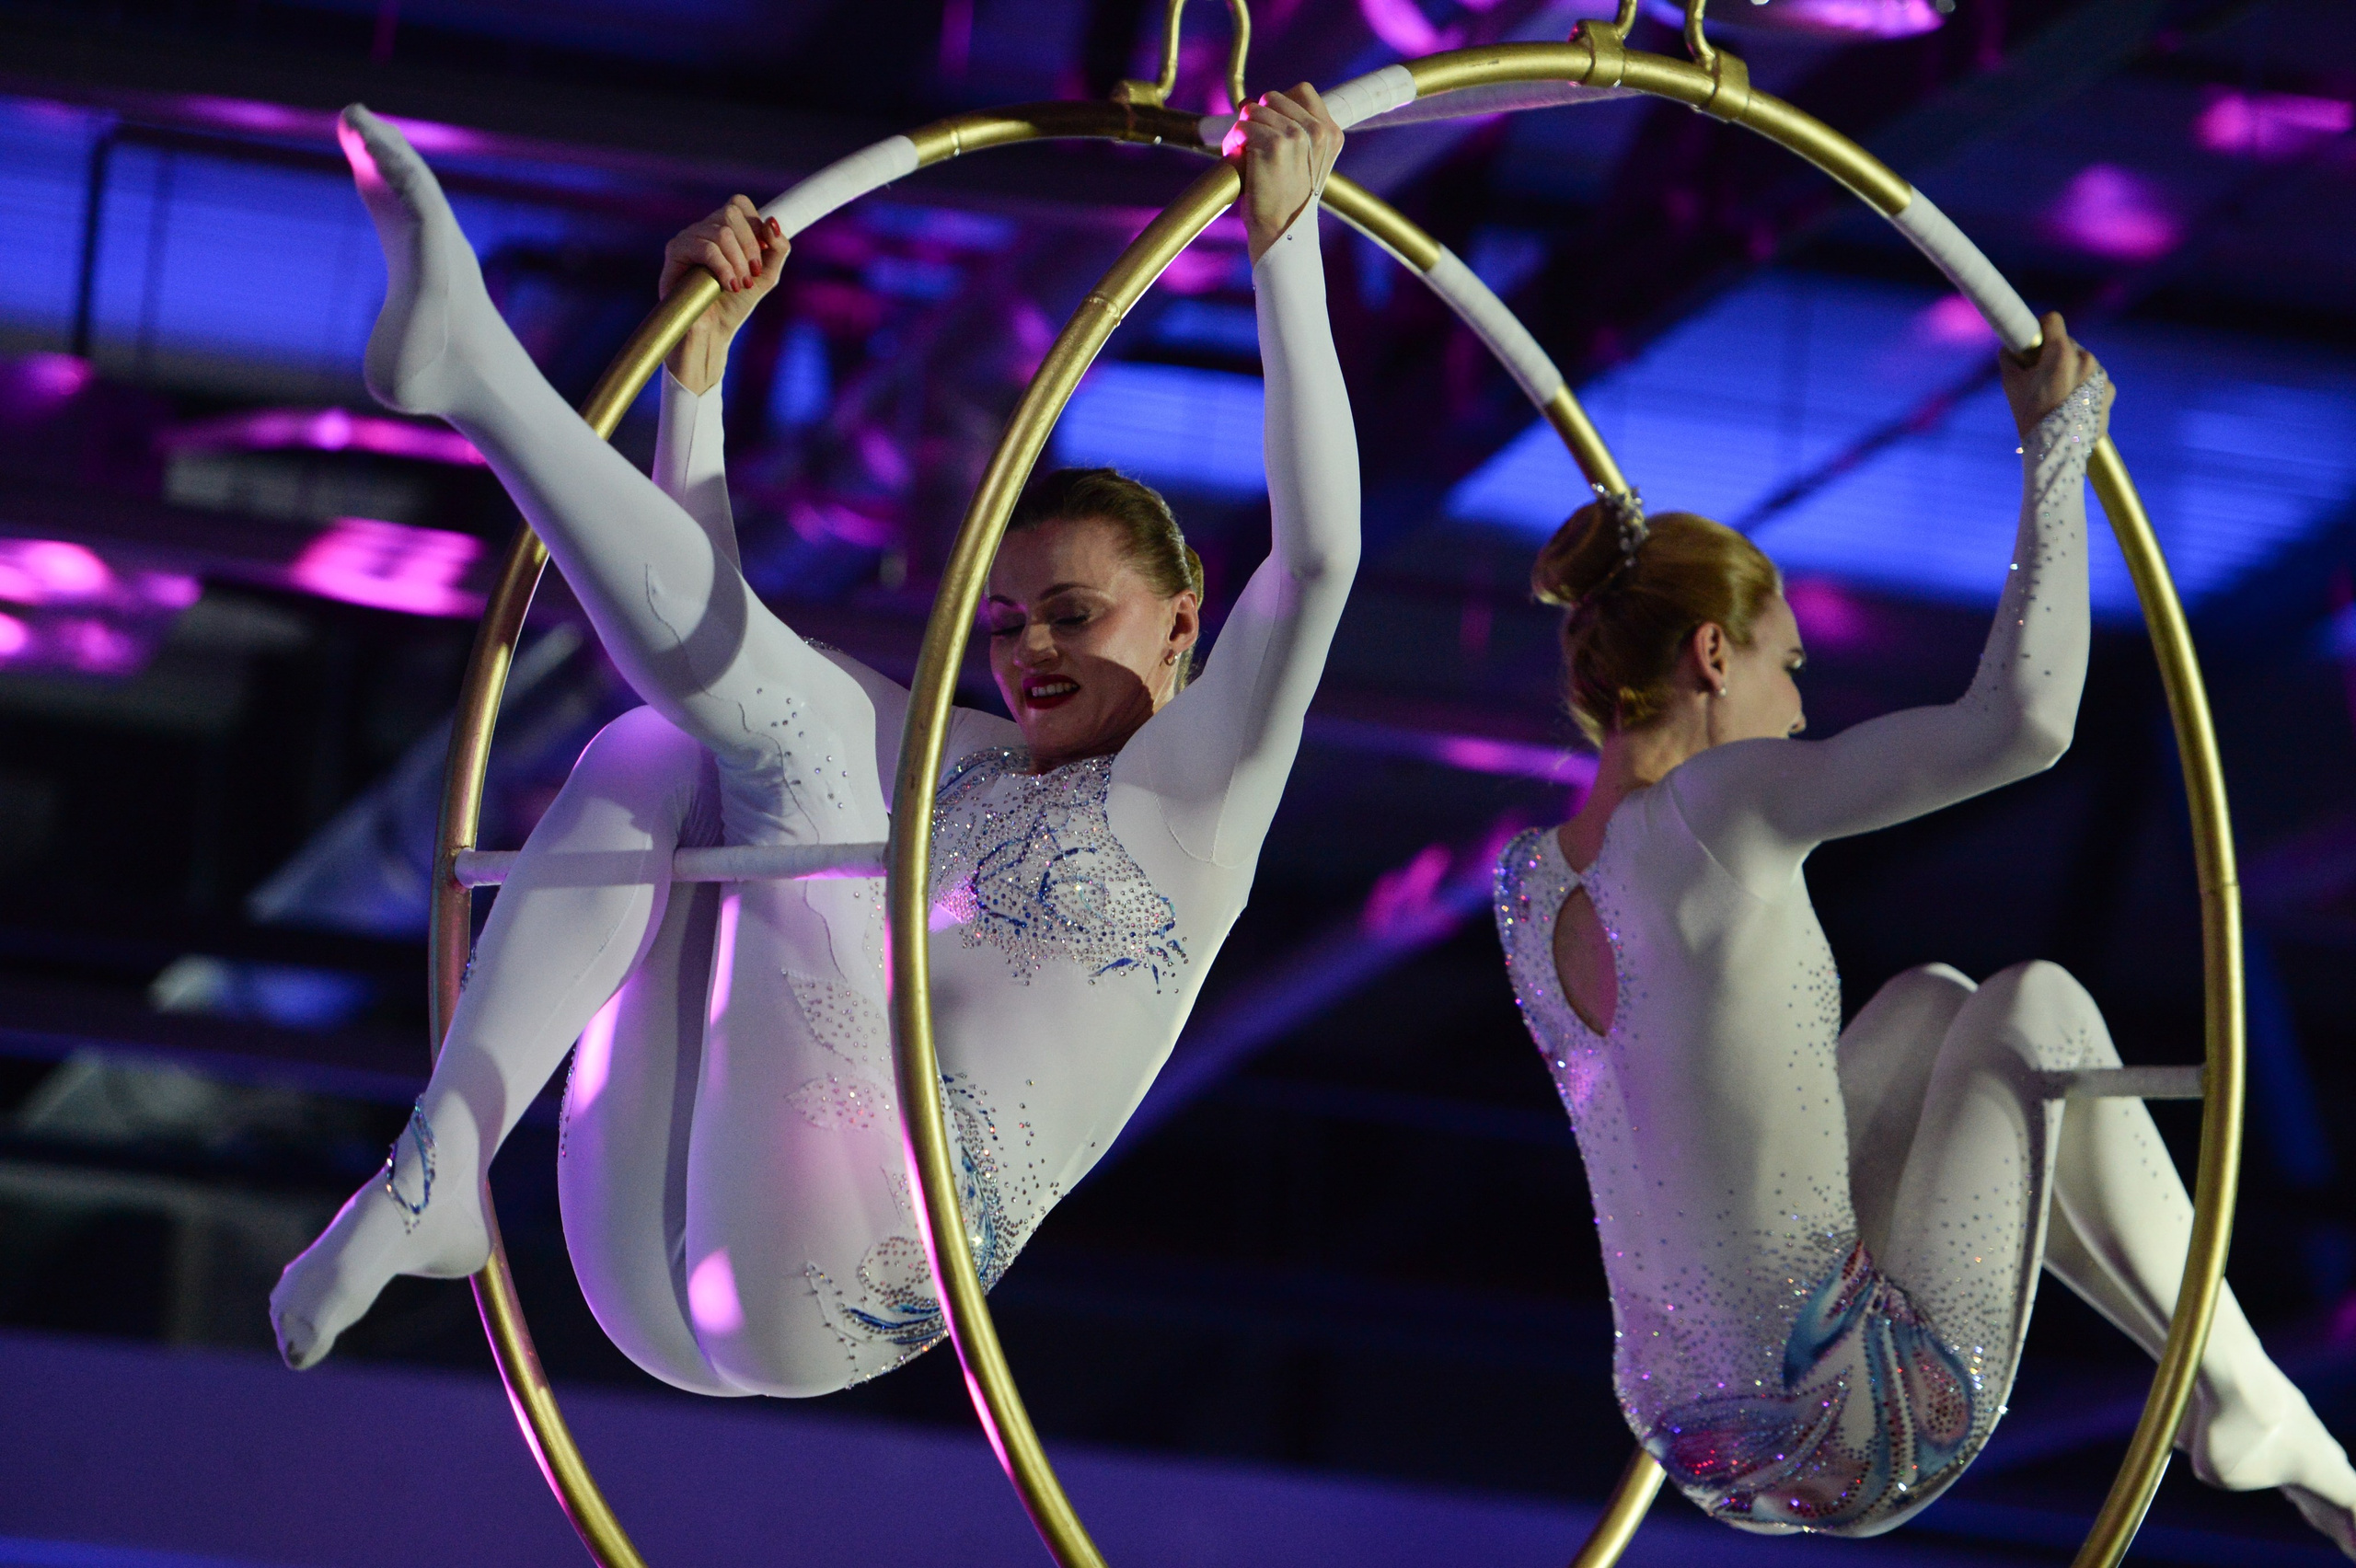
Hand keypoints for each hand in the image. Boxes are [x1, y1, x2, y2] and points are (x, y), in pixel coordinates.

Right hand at [661, 195, 786, 394]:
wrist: (713, 331)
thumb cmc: (736, 304)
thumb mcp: (767, 274)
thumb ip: (778, 247)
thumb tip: (772, 221)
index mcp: (723, 228)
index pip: (739, 203)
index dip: (755, 226)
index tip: (759, 258)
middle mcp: (703, 228)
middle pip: (731, 213)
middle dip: (750, 246)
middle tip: (751, 275)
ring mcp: (688, 237)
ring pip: (721, 231)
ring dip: (738, 261)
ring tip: (739, 285)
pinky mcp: (675, 252)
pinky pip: (706, 248)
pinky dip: (724, 267)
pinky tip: (729, 285)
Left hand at [1231, 84, 1343, 263]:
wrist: (1281, 232)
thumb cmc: (1286, 199)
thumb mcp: (1305, 161)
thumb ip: (1295, 129)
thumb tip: (1251, 103)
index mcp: (1331, 133)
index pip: (1302, 90)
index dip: (1279, 103)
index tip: (1270, 125)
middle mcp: (1318, 131)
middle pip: (1273, 97)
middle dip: (1257, 116)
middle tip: (1253, 142)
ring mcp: (1297, 136)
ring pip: (1254, 109)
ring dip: (1242, 130)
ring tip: (1244, 154)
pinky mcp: (1274, 144)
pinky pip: (1242, 126)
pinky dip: (1233, 142)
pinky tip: (1238, 159)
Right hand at [2000, 310, 2112, 440]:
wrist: (2056, 452)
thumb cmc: (2030, 417)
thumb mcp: (2011, 386)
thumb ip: (2009, 360)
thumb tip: (2008, 349)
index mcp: (2061, 353)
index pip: (2053, 320)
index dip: (2041, 327)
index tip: (2034, 340)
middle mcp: (2086, 359)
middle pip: (2068, 344)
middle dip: (2055, 354)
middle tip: (2041, 376)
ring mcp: (2101, 376)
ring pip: (2083, 362)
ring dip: (2071, 371)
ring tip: (2057, 396)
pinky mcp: (2109, 392)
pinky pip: (2094, 381)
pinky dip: (2084, 389)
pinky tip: (2071, 407)